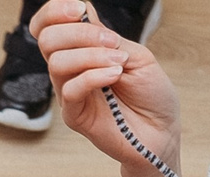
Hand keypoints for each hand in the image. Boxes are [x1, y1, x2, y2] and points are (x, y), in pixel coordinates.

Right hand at [30, 0, 181, 170]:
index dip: (55, 11)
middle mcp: (71, 69)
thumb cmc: (151, 94)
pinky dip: (94, 76)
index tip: (79, 9)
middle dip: (79, 32)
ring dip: (91, 55)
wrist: (162, 131)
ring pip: (57, 62)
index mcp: (82, 50)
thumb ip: (108, 39)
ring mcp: (69, 93)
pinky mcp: (74, 116)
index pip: (49, 25)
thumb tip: (83, 19)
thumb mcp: (136, 55)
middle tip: (111, 42)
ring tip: (119, 64)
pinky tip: (115, 76)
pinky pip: (70, 90)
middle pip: (47, 39)